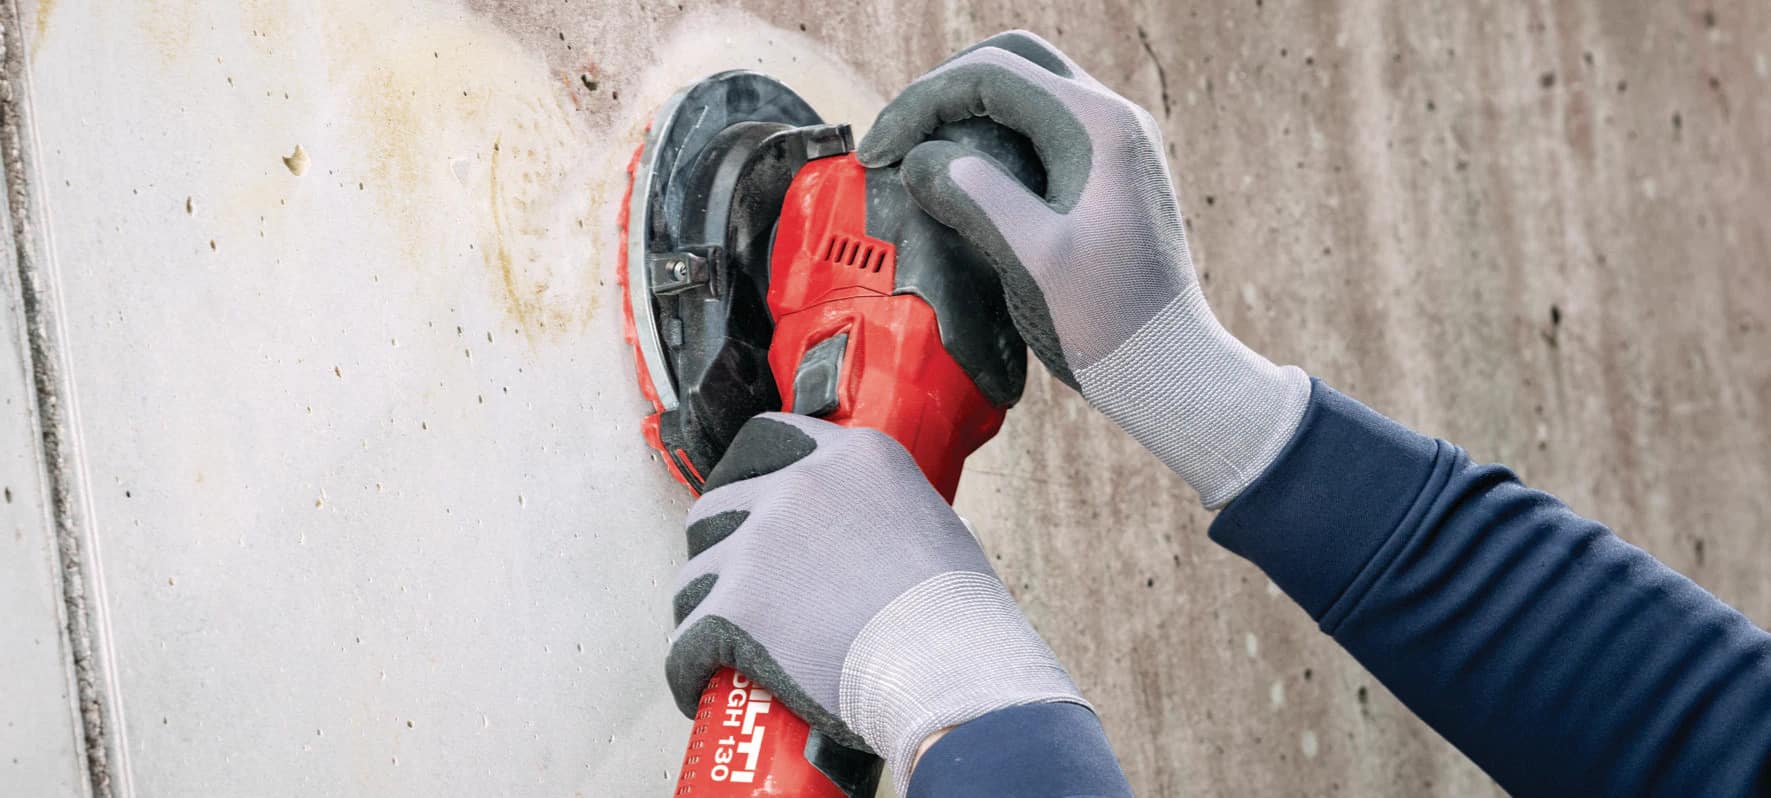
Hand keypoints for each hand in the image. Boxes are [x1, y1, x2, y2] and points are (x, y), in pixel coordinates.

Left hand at [666, 414, 1086, 787]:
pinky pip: (685, 641)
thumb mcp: (935, 522)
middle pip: (719, 505)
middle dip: (718, 543)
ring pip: (695, 573)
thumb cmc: (958, 610)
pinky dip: (687, 667)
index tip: (747, 502)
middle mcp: (797, 488)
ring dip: (702, 606)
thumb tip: (879, 539)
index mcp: (853, 458)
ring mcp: (759, 545)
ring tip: (714, 641)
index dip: (751, 474)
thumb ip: (892, 511)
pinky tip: (697, 686)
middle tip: (731, 579)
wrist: (946, 661)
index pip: (773, 439)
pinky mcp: (735, 606)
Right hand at [858, 31, 1309, 506]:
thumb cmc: (1110, 322)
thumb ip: (977, 197)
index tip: (879, 151)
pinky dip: (990, 145)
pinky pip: (1037, 134)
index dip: (922, 103)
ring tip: (917, 163)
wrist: (1169, 369)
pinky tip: (960, 186)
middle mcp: (1110, 122)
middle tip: (896, 141)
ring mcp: (1111, 148)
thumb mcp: (1036, 260)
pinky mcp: (1104, 179)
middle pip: (1010, 64)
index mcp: (1097, 128)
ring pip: (1023, 95)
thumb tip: (924, 159)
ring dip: (964, 117)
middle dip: (942, 94)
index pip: (992, 74)